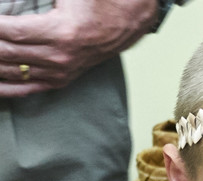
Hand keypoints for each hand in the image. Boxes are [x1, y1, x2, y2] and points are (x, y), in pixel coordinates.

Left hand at [0, 0, 156, 97]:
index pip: (6, 31)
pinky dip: (2, 87)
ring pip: (9, 71)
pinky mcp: (61, 78)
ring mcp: (60, 71)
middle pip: (3, 53)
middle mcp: (59, 58)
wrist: (128, 18)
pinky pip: (25, 88)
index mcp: (61, 33)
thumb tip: (9, 0)